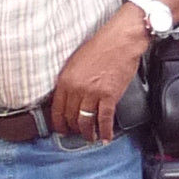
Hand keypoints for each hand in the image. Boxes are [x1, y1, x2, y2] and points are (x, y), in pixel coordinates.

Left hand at [48, 4, 149, 140]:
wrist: (120, 40)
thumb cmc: (100, 46)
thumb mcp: (75, 61)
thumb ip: (70, 79)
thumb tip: (69, 96)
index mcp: (65, 79)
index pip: (57, 109)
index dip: (59, 123)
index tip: (62, 130)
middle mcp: (76, 88)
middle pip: (71, 117)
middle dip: (73, 129)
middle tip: (77, 134)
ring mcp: (93, 93)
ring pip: (86, 121)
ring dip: (88, 133)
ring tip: (90, 137)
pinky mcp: (109, 95)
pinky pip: (104, 119)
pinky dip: (105, 131)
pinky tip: (105, 137)